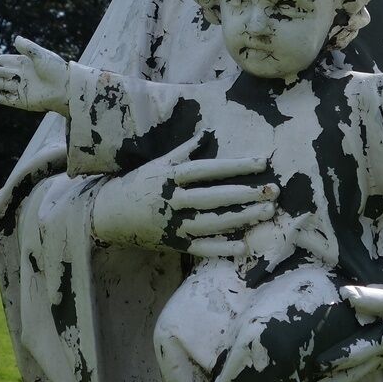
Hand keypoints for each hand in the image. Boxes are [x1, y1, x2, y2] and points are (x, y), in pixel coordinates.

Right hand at [0, 36, 71, 114]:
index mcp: (29, 64)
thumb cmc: (56, 70)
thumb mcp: (41, 55)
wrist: (66, 89)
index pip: (12, 61)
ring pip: (6, 86)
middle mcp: (25, 76)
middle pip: (6, 73)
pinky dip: (4, 99)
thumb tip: (17, 38)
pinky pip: (11, 100)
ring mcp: (24, 89)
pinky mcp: (25, 101)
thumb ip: (28, 48)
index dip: (4, 60)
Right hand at [90, 147, 276, 256]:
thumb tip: (207, 133)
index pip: (210, 169)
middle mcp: (174, 199)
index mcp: (172, 176)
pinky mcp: (173, 243)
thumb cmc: (139, 184)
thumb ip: (185, 150)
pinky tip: (242, 246)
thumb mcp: (159, 164)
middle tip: (273, 190)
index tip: (262, 162)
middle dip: (246, 193)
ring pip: (212, 222)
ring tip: (267, 212)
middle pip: (215, 196)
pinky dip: (220, 248)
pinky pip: (200, 247)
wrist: (109, 215)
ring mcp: (174, 223)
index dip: (237, 166)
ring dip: (241, 218)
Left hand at [304, 282, 382, 381]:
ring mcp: (375, 361)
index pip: (357, 353)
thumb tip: (345, 295)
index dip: (338, 358)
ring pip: (348, 380)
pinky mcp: (372, 359)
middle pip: (348, 376)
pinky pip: (350, 375)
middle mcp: (378, 356)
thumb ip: (372, 299)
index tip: (317, 365)